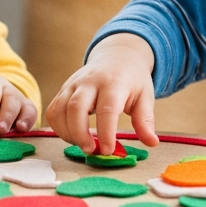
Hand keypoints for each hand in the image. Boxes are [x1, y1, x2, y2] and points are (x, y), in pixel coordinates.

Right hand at [45, 33, 158, 155]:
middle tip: (91, 150)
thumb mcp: (145, 96)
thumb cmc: (132, 79)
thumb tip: (152, 143)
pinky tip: (73, 136)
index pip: (106, 108)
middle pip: (75, 107)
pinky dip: (58, 128)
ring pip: (59, 109)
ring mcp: (73, 84)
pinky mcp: (63, 90)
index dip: (105, 132)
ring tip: (83, 144)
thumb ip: (145, 120)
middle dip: (79, 133)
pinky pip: (53, 110)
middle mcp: (89, 81)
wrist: (116, 56)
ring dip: (67, 133)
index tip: (108, 150)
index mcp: (114, 82)